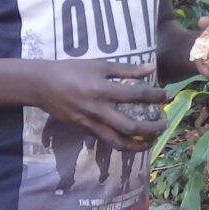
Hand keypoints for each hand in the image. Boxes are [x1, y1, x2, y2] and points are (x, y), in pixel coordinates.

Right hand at [32, 60, 167, 151]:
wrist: (42, 85)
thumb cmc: (72, 70)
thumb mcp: (99, 65)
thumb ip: (126, 69)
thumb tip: (151, 68)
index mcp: (103, 89)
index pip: (137, 95)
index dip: (156, 97)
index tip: (166, 96)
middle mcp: (98, 110)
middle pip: (131, 127)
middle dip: (152, 128)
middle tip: (164, 123)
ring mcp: (90, 123)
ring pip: (119, 142)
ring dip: (140, 145)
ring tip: (152, 141)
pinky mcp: (84, 130)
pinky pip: (107, 140)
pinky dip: (123, 143)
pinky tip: (133, 139)